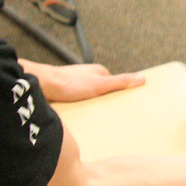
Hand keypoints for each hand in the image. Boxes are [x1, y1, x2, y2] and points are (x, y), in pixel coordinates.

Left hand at [21, 60, 144, 102]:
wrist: (42, 85)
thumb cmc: (69, 84)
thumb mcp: (101, 84)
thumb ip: (121, 81)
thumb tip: (142, 78)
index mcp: (99, 71)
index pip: (116, 83)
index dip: (120, 95)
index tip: (123, 105)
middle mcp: (87, 75)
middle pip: (102, 89)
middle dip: (104, 100)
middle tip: (106, 113)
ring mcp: (76, 82)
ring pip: (89, 95)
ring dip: (90, 104)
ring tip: (91, 114)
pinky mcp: (66, 90)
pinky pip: (77, 100)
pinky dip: (80, 106)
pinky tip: (78, 113)